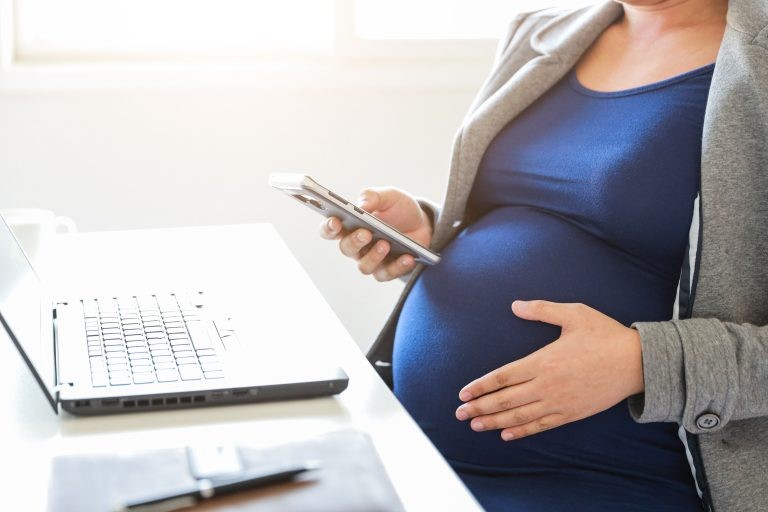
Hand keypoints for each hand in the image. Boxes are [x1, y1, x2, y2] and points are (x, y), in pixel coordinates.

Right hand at [319, 187, 432, 280]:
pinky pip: (387, 274)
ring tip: (386, 244)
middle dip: (354, 241)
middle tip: (366, 233)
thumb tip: (362, 206)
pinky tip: (408, 257)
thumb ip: (373, 196)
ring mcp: (371, 260)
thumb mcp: (389, 196)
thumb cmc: (399, 209)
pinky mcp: (388, 270)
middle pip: (346, 248)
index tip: (335, 222)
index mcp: (350, 225)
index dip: (328, 227)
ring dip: (375, 256)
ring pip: (364, 266)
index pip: (330, 230)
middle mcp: (357, 245)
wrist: (422, 223)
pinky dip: (398, 266)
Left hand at [455, 300, 643, 440]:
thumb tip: (515, 305)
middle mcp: (547, 385)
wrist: (637, 362)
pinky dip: (522, 431)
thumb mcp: (573, 313)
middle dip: (480, 408)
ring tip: (475, 425)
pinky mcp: (571, 413)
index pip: (503, 376)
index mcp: (543, 361)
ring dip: (495, 422)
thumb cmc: (604, 335)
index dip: (481, 386)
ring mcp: (559, 402)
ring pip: (520, 416)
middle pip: (505, 400)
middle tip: (460, 413)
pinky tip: (507, 435)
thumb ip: (541, 310)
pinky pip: (541, 425)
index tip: (463, 392)